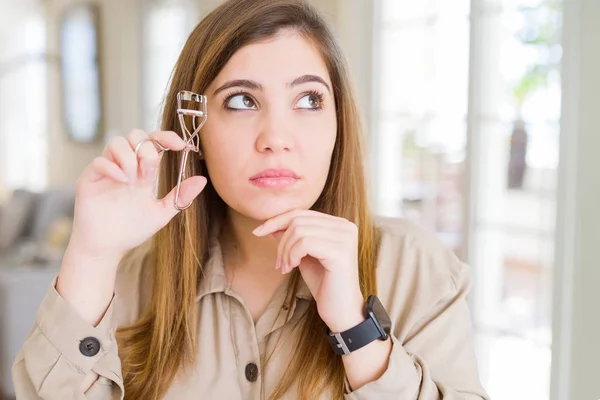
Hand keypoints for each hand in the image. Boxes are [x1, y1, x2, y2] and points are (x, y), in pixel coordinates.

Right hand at [69, 129, 207, 261]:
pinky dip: (112, 167)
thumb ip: (180, 196)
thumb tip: (202, 180)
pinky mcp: (90, 178)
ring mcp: (108, 171)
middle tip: (150, 172)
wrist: (107, 248)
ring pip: (117, 142)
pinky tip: (122, 180)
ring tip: (133, 180)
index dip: (167, 137)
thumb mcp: (161, 213)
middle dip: (147, 149)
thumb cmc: (132, 230)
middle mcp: (126, 166)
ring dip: (130, 157)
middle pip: (136, 136)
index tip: (180, 145)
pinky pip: (99, 161)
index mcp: (144, 172)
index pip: (154, 143)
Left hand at [252, 210, 364, 332]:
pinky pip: (305, 243)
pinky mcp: (340, 251)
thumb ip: (292, 238)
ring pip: (299, 231)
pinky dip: (292, 255)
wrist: (341, 310)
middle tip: (279, 263)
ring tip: (286, 267)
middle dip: (281, 241)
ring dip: (285, 251)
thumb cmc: (324, 283)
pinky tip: (293, 268)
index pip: (301, 213)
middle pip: (298, 220)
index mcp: (339, 224)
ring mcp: (345, 237)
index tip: (258, 232)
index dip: (277, 220)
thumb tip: (272, 224)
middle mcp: (345, 226)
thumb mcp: (303, 255)